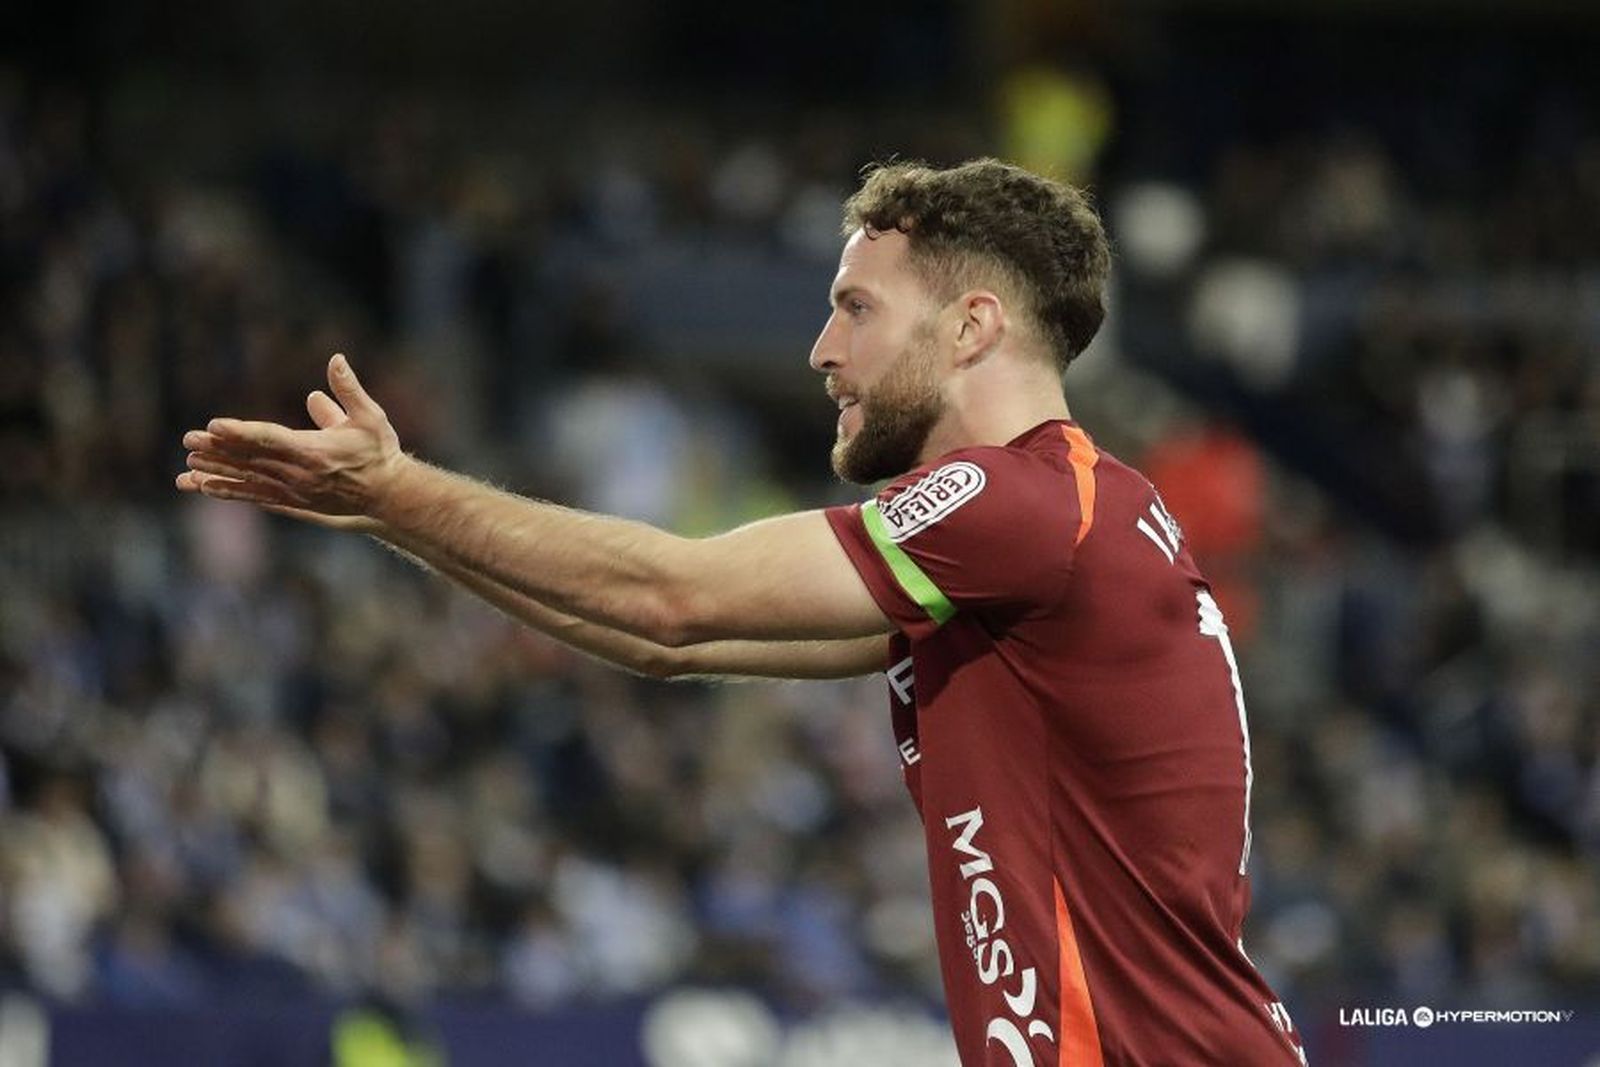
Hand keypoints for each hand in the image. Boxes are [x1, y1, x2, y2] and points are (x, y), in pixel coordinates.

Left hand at [176, 354, 407, 531]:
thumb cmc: (379, 452)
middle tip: (189, 439)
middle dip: (218, 450)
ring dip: (216, 473)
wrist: (388, 495)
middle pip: (251, 460)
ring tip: (187, 468)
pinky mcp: (293, 502)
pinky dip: (229, 491)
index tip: (214, 425)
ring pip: (247, 480)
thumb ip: (349, 389)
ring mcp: (294, 491)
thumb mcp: (371, 416)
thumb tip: (335, 358)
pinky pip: (254, 496)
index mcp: (314, 451)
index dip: (240, 432)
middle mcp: (299, 474)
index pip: (270, 439)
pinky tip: (205, 487)